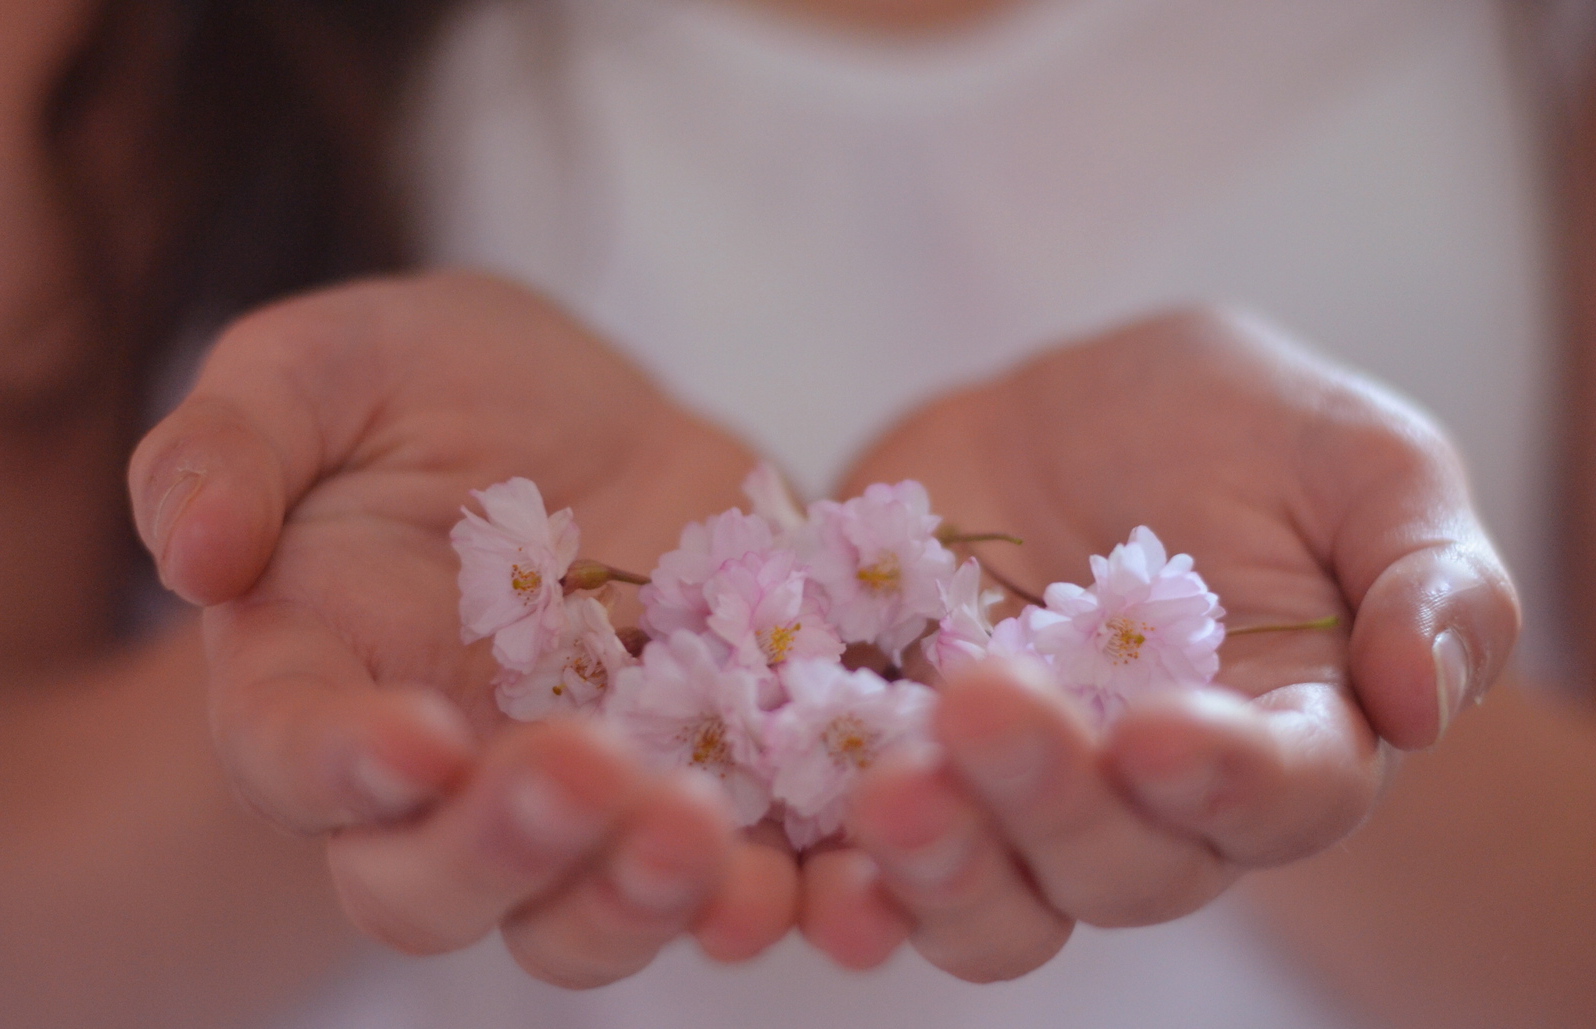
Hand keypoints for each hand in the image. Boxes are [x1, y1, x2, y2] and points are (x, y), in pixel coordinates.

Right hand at [129, 272, 795, 985]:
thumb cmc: (432, 383)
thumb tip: (190, 553)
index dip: (344, 769)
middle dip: (505, 854)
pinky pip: (728, 874)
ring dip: (635, 901)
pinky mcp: (699, 783)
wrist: (595, 416)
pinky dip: (769, 890)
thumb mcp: (326, 364)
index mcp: (319, 680)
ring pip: (577, 917)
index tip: (419, 741)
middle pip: (431, 886)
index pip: (296, 758)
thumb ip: (236, 440)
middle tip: (591, 772)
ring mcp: (574, 796)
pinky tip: (821, 871)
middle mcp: (436, 778)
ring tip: (710, 838)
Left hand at [800, 307, 1519, 980]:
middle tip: (978, 710)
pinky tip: (789, 842)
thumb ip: (1424, 572)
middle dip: (1050, 807)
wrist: (1070, 417)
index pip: (1277, 801)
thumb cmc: (1241, 434)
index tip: (1159, 731)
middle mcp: (1148, 808)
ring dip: (935, 871)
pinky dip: (825, 865)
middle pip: (1115, 869)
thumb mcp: (1359, 460)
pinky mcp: (900, 766)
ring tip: (879, 798)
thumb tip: (1420, 699)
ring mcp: (1015, 802)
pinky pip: (863, 851)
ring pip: (989, 900)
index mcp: (1279, 744)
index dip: (1227, 785)